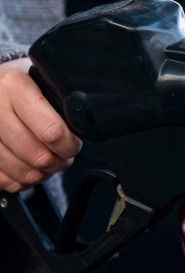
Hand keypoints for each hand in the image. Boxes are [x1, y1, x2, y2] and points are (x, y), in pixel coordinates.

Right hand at [0, 58, 80, 191]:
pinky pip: (7, 181)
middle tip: (63, 154)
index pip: (52, 131)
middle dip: (59, 161)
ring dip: (43, 173)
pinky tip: (29, 166)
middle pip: (39, 156)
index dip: (69, 145)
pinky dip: (23, 180)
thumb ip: (62, 107)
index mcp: (15, 86)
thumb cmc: (26, 88)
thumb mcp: (44, 84)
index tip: (73, 144)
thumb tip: (82, 132)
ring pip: (24, 172)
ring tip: (48, 160)